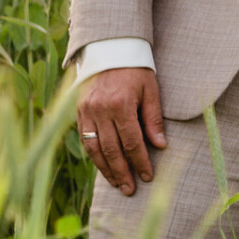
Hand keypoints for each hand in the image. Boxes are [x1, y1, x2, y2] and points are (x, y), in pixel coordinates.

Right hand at [77, 67, 166, 195]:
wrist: (110, 49)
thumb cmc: (135, 69)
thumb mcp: (151, 90)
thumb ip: (153, 118)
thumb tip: (161, 146)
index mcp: (121, 104)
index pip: (132, 142)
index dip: (140, 162)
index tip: (148, 176)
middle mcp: (100, 110)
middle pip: (111, 150)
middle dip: (122, 172)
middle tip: (130, 189)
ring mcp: (86, 111)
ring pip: (94, 148)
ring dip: (106, 169)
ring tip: (117, 183)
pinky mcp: (78, 111)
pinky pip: (84, 139)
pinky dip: (94, 155)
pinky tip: (103, 166)